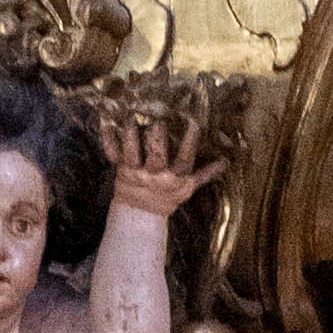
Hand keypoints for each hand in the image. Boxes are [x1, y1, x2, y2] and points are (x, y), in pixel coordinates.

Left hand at [91, 78, 212, 202]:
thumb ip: (205, 174)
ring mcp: (135, 172)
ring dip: (131, 137)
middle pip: (156, 156)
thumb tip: (225, 162)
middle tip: (158, 121)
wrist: (142, 213)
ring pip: (132, 153)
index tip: (193, 124)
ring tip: (131, 119)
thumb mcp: (188, 187)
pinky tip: (107, 126)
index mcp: (174, 178)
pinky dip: (108, 141)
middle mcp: (154, 175)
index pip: (184, 160)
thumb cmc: (168, 196)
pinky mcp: (120, 168)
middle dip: (157, 139)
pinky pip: (112, 154)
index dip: (189, 144)